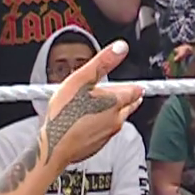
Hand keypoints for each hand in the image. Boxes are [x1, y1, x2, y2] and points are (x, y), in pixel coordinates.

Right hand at [40, 41, 144, 170]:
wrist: (55, 146)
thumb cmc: (66, 113)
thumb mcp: (82, 79)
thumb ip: (102, 62)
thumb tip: (122, 47)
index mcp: (115, 102)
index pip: (134, 92)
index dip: (135, 87)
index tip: (139, 87)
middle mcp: (116, 120)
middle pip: (129, 107)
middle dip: (130, 100)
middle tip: (131, 96)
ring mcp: (107, 135)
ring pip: (117, 120)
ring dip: (115, 113)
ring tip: (108, 107)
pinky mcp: (97, 146)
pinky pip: (105, 132)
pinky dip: (102, 125)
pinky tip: (91, 122)